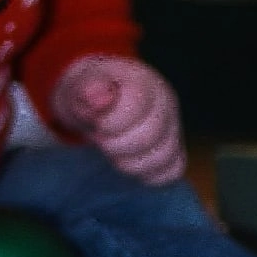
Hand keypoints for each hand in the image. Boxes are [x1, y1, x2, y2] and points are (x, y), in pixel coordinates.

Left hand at [50, 55, 184, 185]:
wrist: (103, 97)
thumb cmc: (92, 92)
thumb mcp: (82, 84)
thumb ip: (88, 89)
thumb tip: (97, 99)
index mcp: (144, 82)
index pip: (135, 107)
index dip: (110, 124)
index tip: (96, 126)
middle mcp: (166, 103)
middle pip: (149, 136)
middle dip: (116, 146)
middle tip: (99, 142)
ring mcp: (173, 127)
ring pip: (163, 157)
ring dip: (130, 164)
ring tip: (112, 154)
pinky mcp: (175, 149)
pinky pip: (172, 170)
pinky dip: (148, 174)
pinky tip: (128, 163)